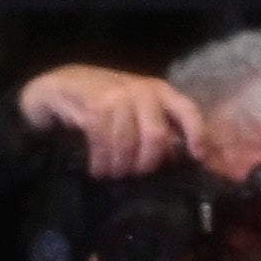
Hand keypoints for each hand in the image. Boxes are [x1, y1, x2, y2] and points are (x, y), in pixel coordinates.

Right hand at [15, 65, 203, 179]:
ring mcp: (117, 96)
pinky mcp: (94, 106)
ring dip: (119, 167)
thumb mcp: (135, 109)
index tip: (198, 157)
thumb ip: (156, 126)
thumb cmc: (104, 103)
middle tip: (134, 174)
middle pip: (156, 136)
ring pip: (128, 144)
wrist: (63, 85)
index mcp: (159, 91)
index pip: (187, 110)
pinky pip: (104, 144)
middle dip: (146, 163)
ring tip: (111, 173)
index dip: (196, 134)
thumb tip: (177, 158)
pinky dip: (101, 163)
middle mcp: (142, 91)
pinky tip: (97, 169)